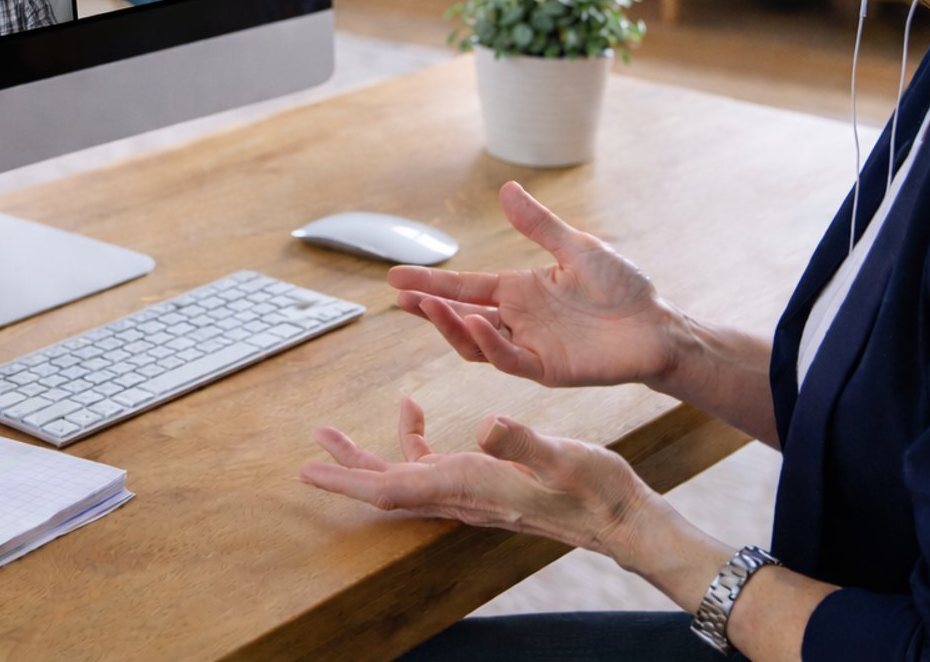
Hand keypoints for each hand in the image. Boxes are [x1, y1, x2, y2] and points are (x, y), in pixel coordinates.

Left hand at [300, 396, 664, 561]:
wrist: (620, 517)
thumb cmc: (595, 490)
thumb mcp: (561, 458)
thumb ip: (522, 443)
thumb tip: (485, 426)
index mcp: (470, 484)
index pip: (393, 488)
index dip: (348, 479)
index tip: (309, 472)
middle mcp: (463, 493)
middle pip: (387, 486)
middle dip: (345, 468)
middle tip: (311, 448)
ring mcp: (472, 490)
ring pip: (404, 475)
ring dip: (368, 454)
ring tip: (334, 433)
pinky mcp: (485, 482)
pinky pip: (433, 465)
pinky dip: (413, 440)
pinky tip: (412, 412)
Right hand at [390, 181, 682, 389]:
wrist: (657, 324)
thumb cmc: (622, 287)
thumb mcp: (575, 247)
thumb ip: (538, 224)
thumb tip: (505, 189)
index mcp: (520, 291)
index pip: (465, 287)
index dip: (431, 284)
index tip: (394, 278)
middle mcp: (518, 321)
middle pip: (461, 317)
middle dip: (429, 309)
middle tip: (400, 299)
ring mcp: (531, 346)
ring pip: (477, 343)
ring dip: (451, 327)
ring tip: (429, 307)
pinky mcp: (548, 368)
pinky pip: (510, 360)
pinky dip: (490, 343)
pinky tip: (475, 323)